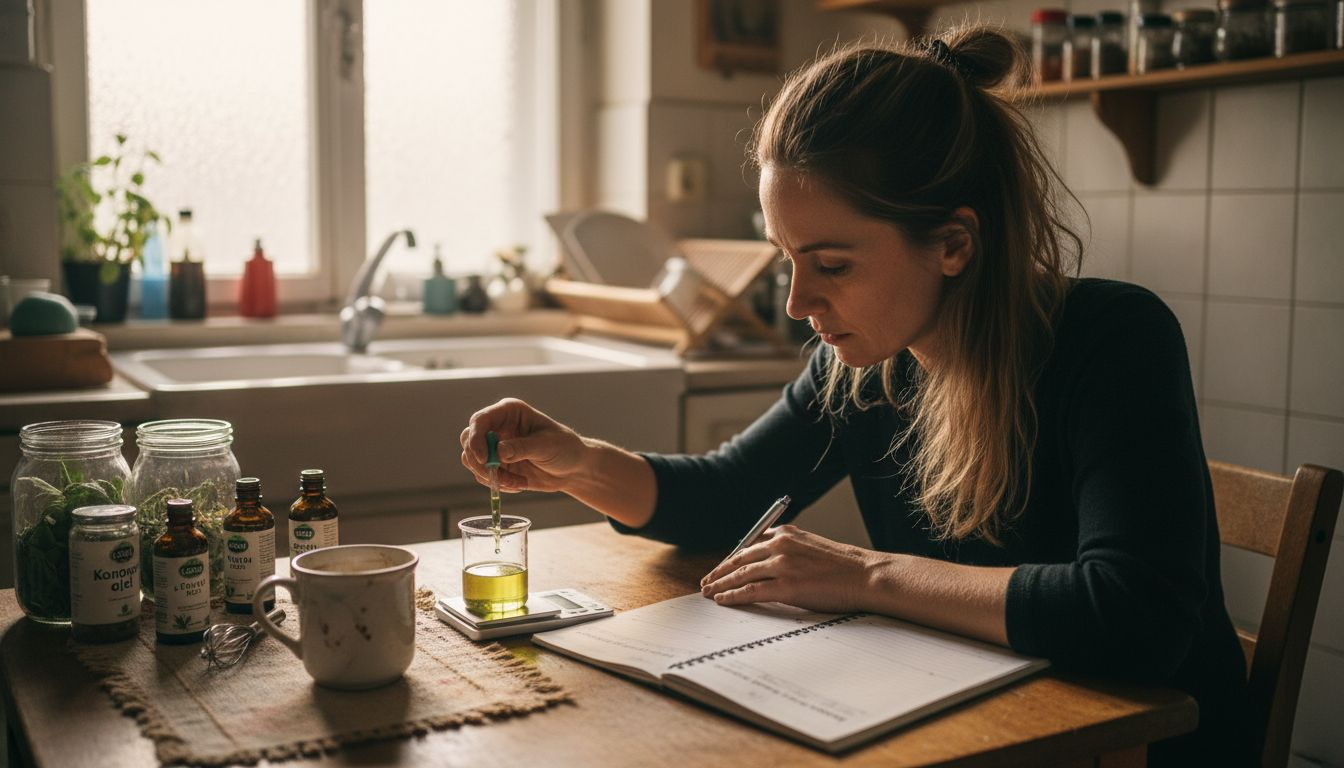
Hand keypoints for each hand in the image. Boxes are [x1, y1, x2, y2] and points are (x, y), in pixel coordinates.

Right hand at [459, 398, 589, 493]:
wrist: (573, 468)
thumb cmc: (565, 448)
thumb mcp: (547, 446)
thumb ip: (522, 448)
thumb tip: (499, 452)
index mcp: (509, 412)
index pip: (480, 420)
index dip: (476, 438)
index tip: (484, 458)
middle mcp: (497, 426)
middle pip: (468, 439)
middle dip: (478, 460)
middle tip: (495, 475)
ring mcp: (494, 446)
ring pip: (471, 460)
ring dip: (490, 475)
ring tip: (515, 482)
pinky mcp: (496, 465)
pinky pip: (483, 475)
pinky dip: (496, 484)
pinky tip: (518, 485)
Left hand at [699, 525, 879, 612]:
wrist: (865, 575)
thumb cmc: (842, 566)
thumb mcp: (810, 546)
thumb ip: (786, 550)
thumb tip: (764, 563)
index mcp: (785, 533)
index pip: (748, 545)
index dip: (730, 559)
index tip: (720, 568)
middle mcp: (779, 545)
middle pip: (739, 558)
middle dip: (719, 571)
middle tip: (706, 581)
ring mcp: (782, 565)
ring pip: (740, 574)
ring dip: (721, 584)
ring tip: (709, 592)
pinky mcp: (786, 586)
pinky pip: (750, 591)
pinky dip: (733, 596)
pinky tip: (724, 600)